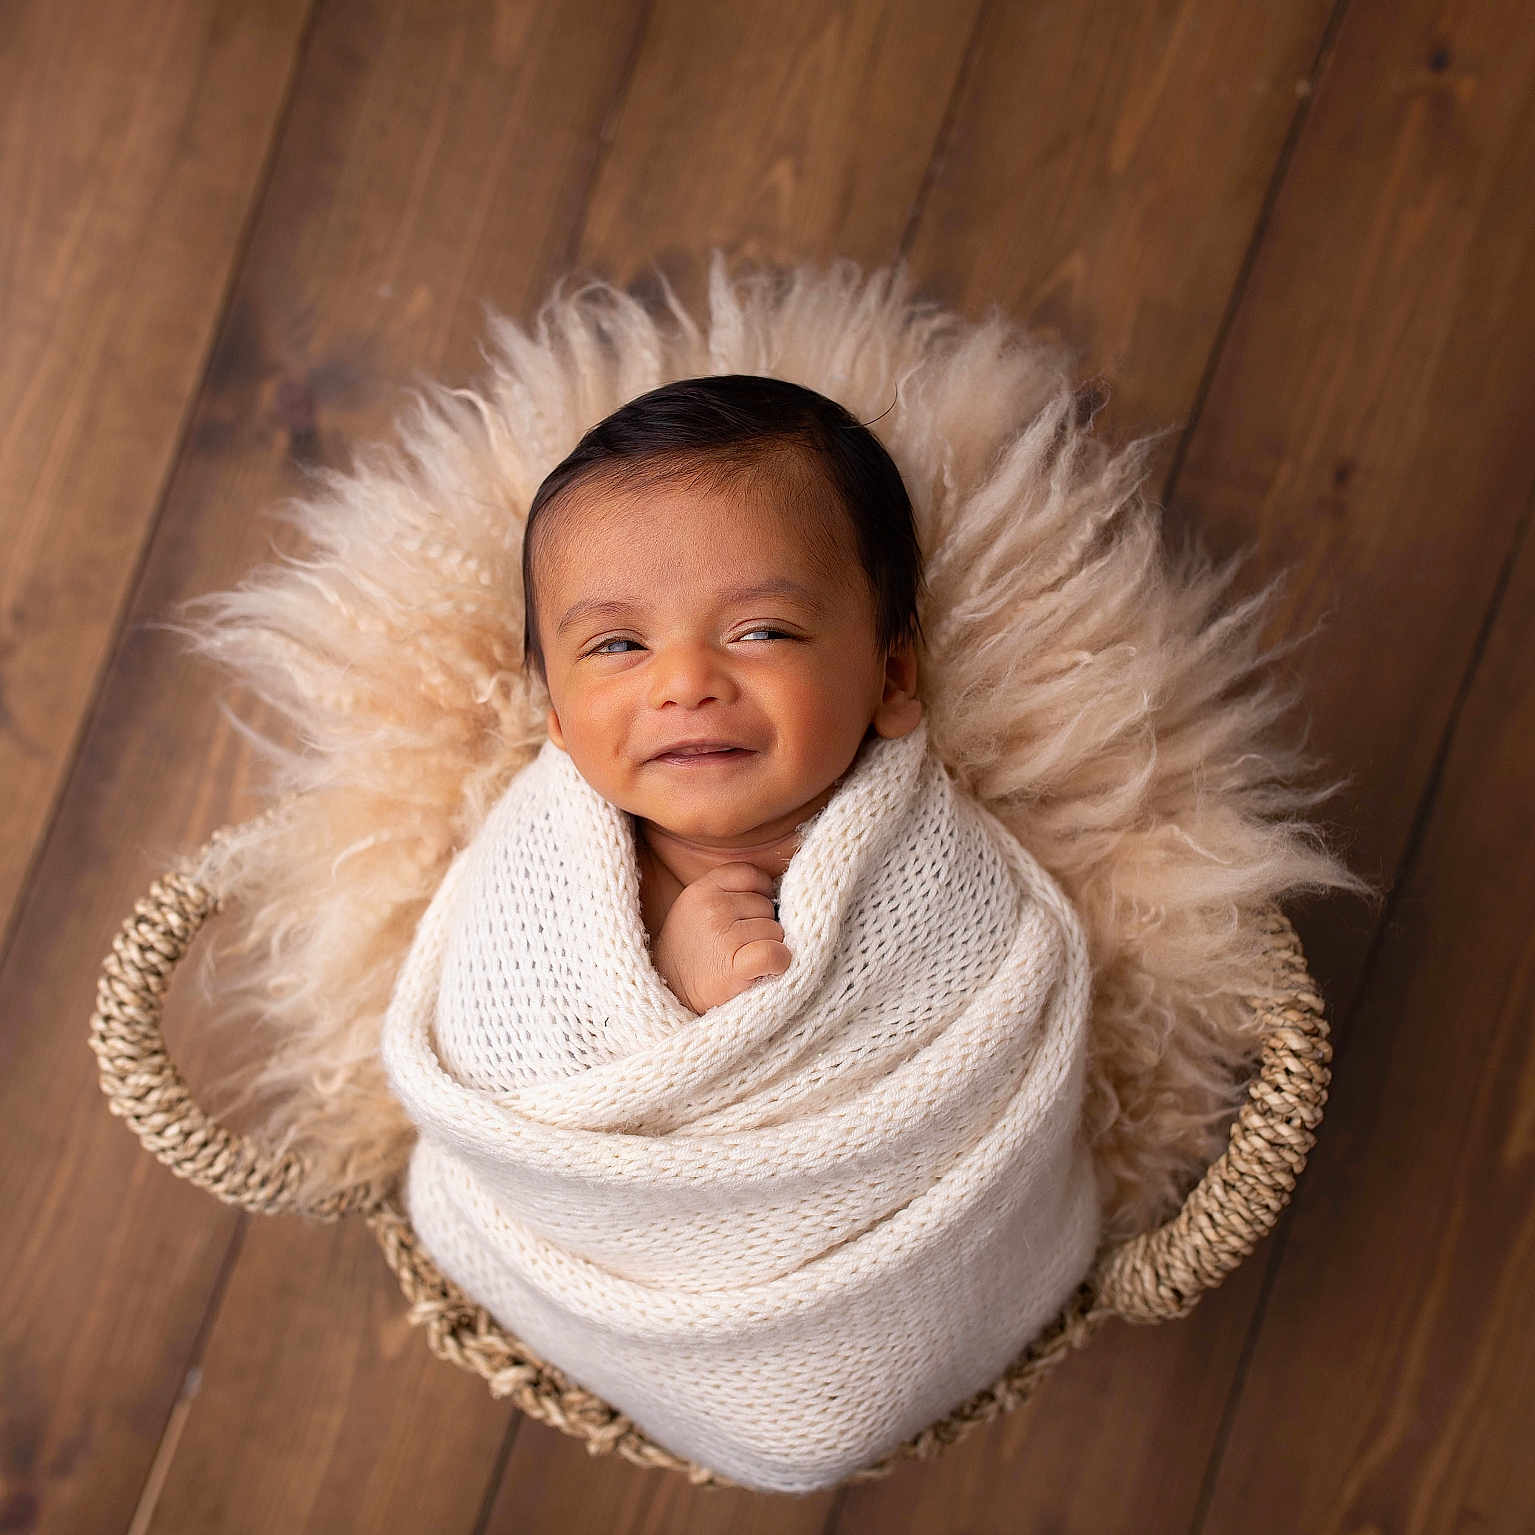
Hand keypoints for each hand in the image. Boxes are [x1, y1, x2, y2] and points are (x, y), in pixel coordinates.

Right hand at [651, 861, 790, 1013]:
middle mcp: (712, 908)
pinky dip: (779, 962)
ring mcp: (723, 936)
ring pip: (775, 931)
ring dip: (768, 945)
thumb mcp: (694, 909)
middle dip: (762, 924)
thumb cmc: (691, 953)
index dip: (759, 893)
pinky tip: (767, 969)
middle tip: (739, 946)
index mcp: (701, 890)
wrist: (671, 996)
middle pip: (766, 905)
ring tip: (742, 959)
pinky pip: (776, 953)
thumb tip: (775, 892)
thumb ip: (726, 892)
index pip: (751, 874)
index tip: (751, 914)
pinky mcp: (735, 966)